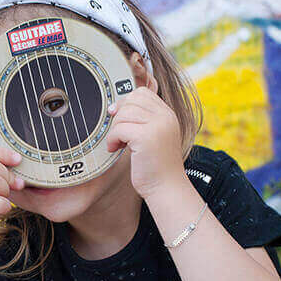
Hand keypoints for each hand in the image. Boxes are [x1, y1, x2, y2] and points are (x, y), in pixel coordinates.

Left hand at [105, 83, 184, 198]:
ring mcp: (158, 125)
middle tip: (119, 134)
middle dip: (119, 116)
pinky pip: (119, 128)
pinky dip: (112, 139)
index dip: (126, 103)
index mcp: (168, 114)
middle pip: (131, 100)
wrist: (166, 187)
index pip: (142, 93)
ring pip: (123, 113)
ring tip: (117, 144)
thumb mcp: (151, 136)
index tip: (119, 119)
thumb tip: (113, 106)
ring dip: (114, 129)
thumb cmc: (155, 165)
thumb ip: (140, 119)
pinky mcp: (146, 137)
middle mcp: (165, 117)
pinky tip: (115, 149)